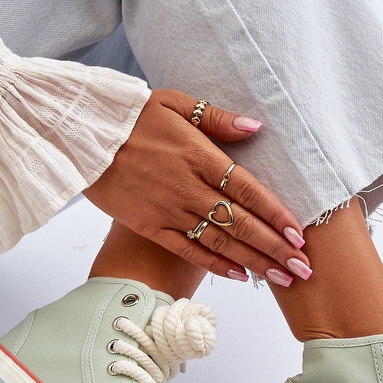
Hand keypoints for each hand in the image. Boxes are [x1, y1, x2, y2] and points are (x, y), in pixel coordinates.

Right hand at [84, 89, 310, 284]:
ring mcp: (168, 210)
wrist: (79, 135)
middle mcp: (187, 187)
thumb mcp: (175, 103)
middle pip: (240, 223)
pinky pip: (187, 250)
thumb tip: (255, 127)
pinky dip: (215, 265)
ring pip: (219, 243)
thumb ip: (217, 118)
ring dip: (254, 262)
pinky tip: (239, 276)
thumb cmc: (130, 116)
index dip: (276, 214)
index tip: (300, 234)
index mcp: (198, 155)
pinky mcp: (149, 226)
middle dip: (275, 248)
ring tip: (282, 279)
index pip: (248, 190)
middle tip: (303, 268)